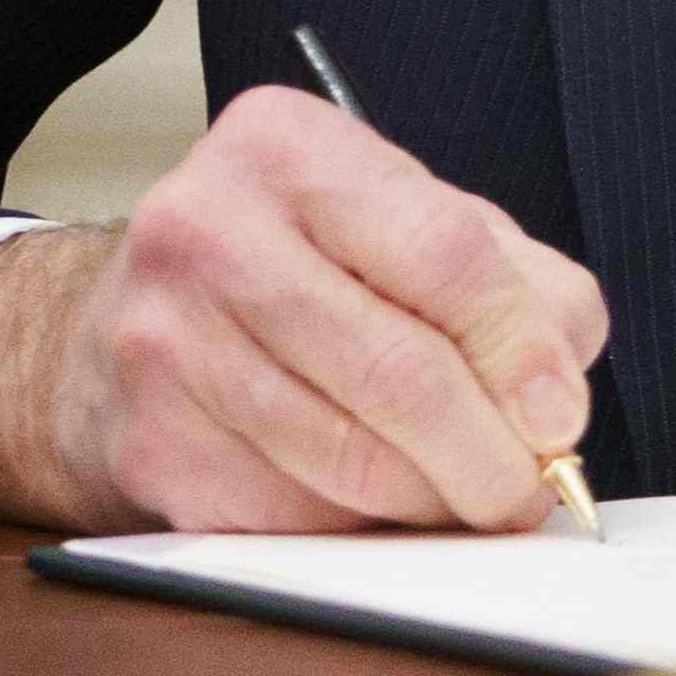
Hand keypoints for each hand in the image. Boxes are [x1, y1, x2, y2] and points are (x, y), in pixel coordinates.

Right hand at [0, 86, 607, 535]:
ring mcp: (167, 342)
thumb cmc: (293, 271)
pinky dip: (359, 527)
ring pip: (350, 460)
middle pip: (398, 372)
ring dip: (433, 502)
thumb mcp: (403, 225)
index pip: (444, 253)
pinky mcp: (153, 444)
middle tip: (526, 491)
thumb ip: (513, 282)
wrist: (115, 330)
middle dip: (488, 454)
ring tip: (462, 498)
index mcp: (288, 148)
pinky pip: (294, 515)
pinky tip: (370, 501)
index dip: (520, 348)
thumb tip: (560, 393)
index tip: (560, 415)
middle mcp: (209, 230)